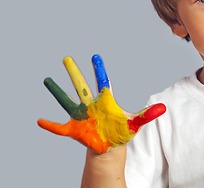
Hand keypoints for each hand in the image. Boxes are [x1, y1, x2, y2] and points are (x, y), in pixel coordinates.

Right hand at [37, 55, 165, 152]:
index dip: (99, 69)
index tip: (95, 56)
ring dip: (57, 91)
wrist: (109, 148)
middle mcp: (90, 105)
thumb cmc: (121, 132)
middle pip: (81, 86)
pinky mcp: (74, 129)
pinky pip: (59, 127)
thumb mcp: (135, 123)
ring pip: (67, 101)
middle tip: (67, 58)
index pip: (102, 81)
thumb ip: (147, 115)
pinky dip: (50, 125)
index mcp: (104, 100)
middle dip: (74, 72)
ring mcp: (81, 116)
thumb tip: (164, 107)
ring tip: (47, 79)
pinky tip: (39, 120)